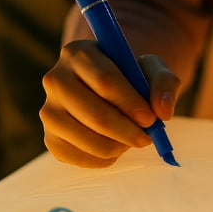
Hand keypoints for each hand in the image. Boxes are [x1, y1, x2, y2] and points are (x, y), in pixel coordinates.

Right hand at [40, 43, 178, 166]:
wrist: (107, 94)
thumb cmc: (130, 78)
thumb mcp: (151, 70)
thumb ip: (164, 83)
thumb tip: (162, 111)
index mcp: (78, 53)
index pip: (105, 80)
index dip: (131, 103)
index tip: (151, 118)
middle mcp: (55, 80)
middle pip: (94, 114)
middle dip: (127, 131)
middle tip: (147, 138)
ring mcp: (49, 111)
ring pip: (87, 139)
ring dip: (119, 146)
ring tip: (132, 138)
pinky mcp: (50, 139)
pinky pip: (81, 158)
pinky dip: (105, 159)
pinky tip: (115, 145)